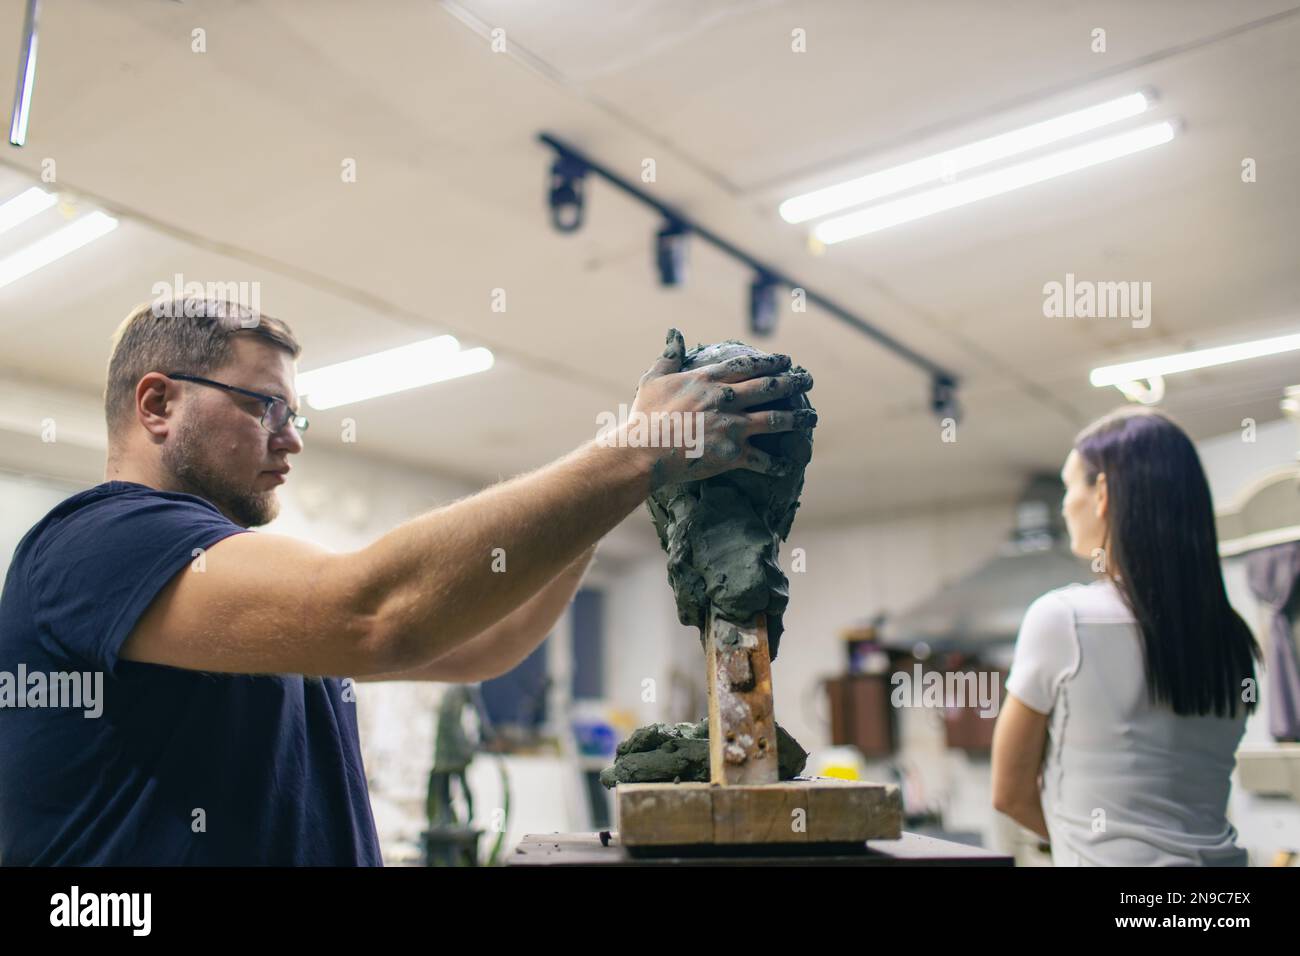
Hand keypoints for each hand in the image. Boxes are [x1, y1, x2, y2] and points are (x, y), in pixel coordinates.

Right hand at [626, 328, 815, 488]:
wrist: (643, 451)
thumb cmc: (645, 415)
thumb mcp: (654, 378)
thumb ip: (669, 355)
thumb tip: (676, 333)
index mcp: (709, 380)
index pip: (748, 366)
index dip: (771, 362)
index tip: (786, 360)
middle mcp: (726, 400)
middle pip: (770, 387)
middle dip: (794, 382)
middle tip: (808, 380)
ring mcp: (732, 427)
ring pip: (775, 420)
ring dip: (798, 418)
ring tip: (812, 417)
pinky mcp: (732, 454)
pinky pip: (762, 460)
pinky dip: (777, 464)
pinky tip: (788, 465)